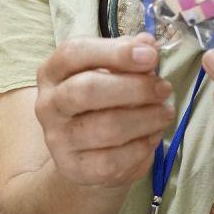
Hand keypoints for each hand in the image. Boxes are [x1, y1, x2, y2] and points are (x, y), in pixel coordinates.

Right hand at [33, 33, 173, 188]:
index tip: (151, 56)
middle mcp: (48, 104)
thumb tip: (147, 44)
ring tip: (166, 113)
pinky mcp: (73, 169)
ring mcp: (57, 139)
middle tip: (164, 89)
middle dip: (134, 88)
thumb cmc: (101, 102)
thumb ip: (127, 55)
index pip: (74, 53)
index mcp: (52, 72)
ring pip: (106, 127)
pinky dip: (141, 147)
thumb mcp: (109, 72)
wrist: (84, 154)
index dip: (115, 52)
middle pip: (87, 90)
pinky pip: (113, 160)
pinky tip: (153, 137)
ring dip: (146, 118)